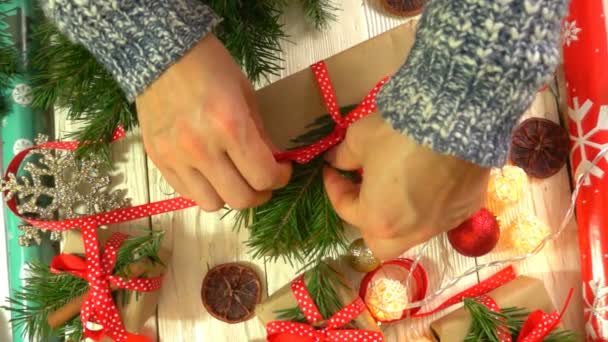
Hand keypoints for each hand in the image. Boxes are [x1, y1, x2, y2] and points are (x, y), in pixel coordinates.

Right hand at [136, 34, 291, 210]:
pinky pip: (186, 194)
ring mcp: (176, 157)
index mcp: (230, 126)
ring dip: (229, 196)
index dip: (280, 179)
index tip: (282, 171)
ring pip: (212, 204)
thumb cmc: (210, 67)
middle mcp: (201, 148)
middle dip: (260, 193)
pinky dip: (204, 190)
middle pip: (240, 199)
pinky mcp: (157, 160)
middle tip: (263, 181)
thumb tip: (275, 164)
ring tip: (234, 179)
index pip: (263, 177)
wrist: (161, 53)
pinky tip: (211, 174)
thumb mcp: (246, 95)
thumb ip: (261, 135)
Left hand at [323, 113, 489, 259]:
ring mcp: (442, 224)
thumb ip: (344, 155)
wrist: (456, 121)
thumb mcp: (360, 138)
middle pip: (381, 243)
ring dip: (399, 217)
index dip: (334, 188)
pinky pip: (441, 217)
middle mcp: (410, 232)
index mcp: (378, 219)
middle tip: (365, 194)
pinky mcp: (467, 210)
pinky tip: (430, 183)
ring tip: (397, 189)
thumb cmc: (399, 134)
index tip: (332, 169)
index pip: (346, 210)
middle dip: (368, 221)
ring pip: (413, 234)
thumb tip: (336, 161)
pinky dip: (429, 206)